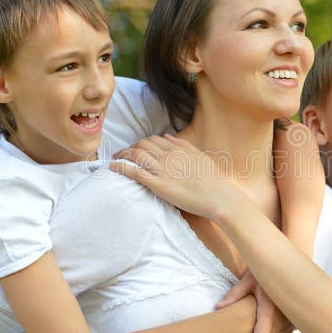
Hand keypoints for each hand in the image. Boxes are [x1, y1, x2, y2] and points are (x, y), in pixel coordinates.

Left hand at [110, 134, 243, 220]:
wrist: (219, 196)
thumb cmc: (213, 180)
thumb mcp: (199, 156)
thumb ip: (182, 145)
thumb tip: (166, 136)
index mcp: (178, 148)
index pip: (153, 139)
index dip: (142, 143)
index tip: (137, 148)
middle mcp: (168, 155)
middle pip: (142, 144)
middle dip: (130, 147)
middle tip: (123, 154)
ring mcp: (162, 169)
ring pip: (136, 155)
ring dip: (122, 155)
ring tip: (115, 159)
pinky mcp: (158, 184)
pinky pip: (134, 171)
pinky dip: (121, 167)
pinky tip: (112, 167)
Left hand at [220, 271, 293, 332]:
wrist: (285, 267)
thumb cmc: (264, 272)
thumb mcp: (247, 281)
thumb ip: (234, 295)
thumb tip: (219, 307)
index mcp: (269, 310)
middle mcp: (283, 318)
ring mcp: (291, 320)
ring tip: (256, 331)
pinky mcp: (295, 319)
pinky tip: (267, 327)